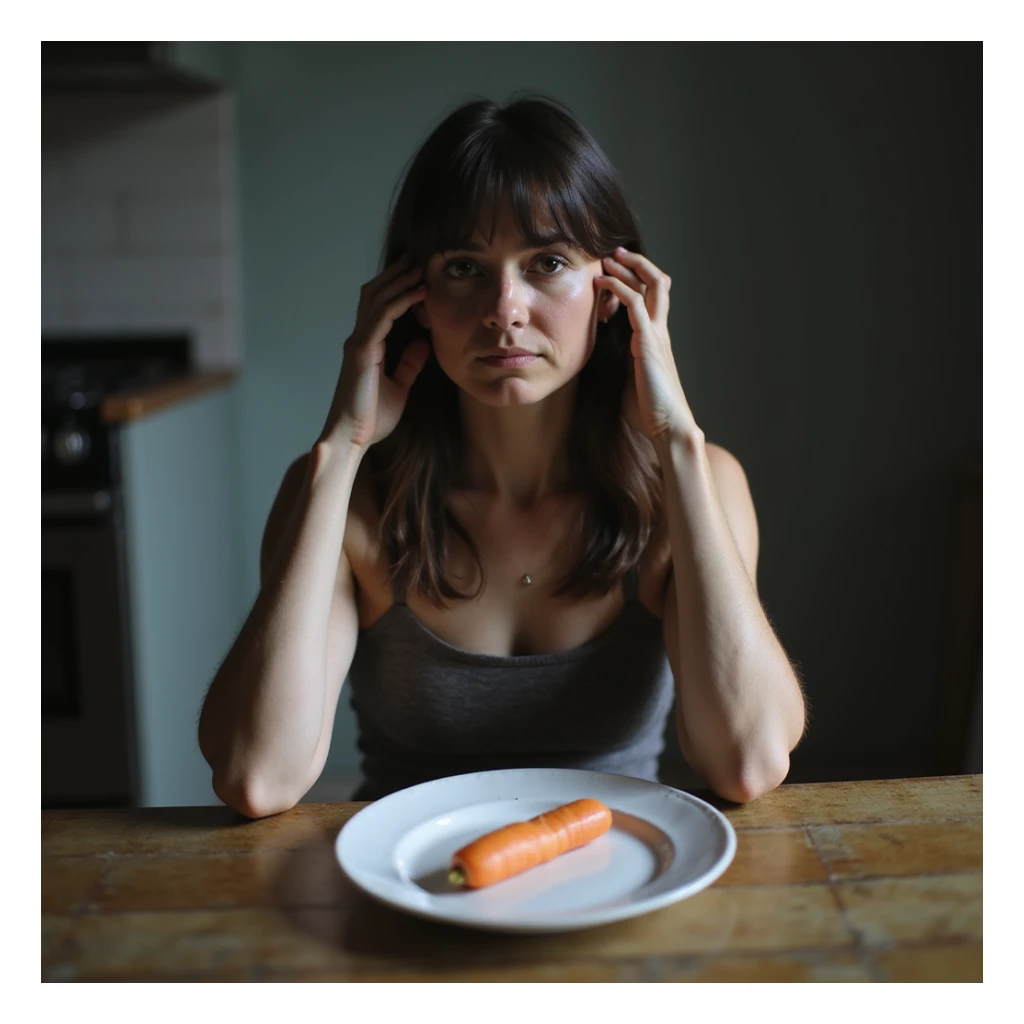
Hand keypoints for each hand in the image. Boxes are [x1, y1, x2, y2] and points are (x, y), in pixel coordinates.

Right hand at [319, 254, 431, 450]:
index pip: (378, 307)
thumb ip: (408, 365)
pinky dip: (400, 301)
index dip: (395, 287)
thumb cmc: (370, 418)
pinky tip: (417, 292)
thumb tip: (422, 346)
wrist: (351, 438)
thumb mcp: (399, 387)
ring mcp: (358, 344)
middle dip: (396, 275)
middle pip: (375, 295)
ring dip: (399, 281)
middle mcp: (359, 340)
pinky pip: (382, 318)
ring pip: (377, 300)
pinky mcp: (362, 352)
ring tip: (419, 267)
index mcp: (366, 347)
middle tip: (417, 258)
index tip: (416, 274)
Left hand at [595, 247, 698, 440]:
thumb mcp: (630, 379)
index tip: (614, 268)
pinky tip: (602, 281)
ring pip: (650, 286)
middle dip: (636, 263)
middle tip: (613, 252)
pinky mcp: (648, 343)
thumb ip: (622, 362)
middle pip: (657, 284)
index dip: (637, 279)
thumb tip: (602, 359)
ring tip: (606, 257)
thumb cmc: (649, 410)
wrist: (668, 427)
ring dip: (627, 267)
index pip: (653, 298)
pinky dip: (618, 287)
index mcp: (656, 339)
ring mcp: (656, 335)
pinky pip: (635, 304)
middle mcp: (660, 331)